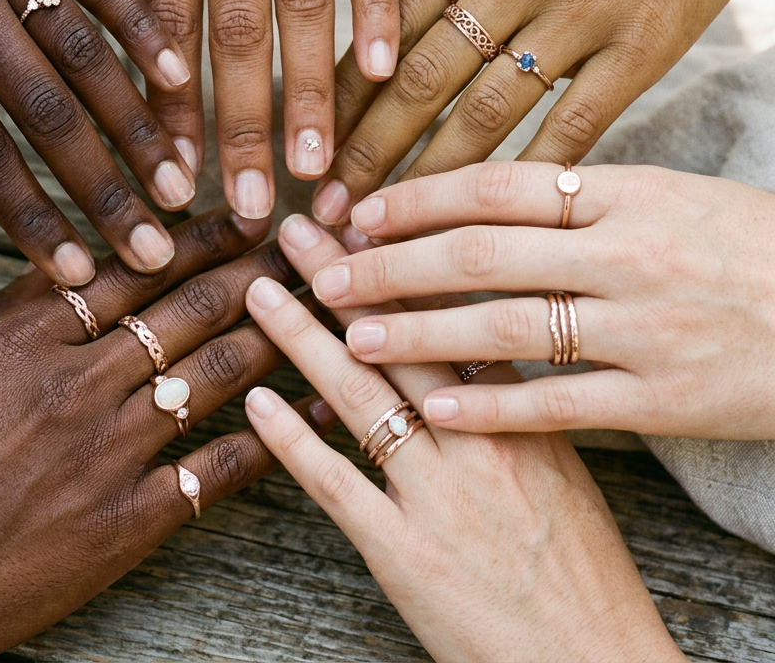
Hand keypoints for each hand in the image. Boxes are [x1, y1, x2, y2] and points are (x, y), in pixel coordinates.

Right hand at [0, 208, 333, 660]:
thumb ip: (10, 311)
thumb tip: (76, 261)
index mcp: (24, 336)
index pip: (134, 265)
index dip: (200, 236)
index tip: (245, 214)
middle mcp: (75, 382)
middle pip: (187, 307)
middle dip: (255, 270)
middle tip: (306, 244)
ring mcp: (104, 452)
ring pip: (212, 373)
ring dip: (276, 334)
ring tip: (322, 305)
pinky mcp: (124, 522)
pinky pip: (217, 469)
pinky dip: (275, 437)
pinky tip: (316, 413)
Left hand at [63, 0, 397, 217]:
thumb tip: (68, 0)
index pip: (160, 14)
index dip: (165, 101)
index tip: (171, 176)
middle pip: (236, 25)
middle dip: (241, 125)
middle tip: (250, 209)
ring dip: (312, 89)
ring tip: (319, 169)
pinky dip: (378, 3)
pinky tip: (386, 70)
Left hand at [241, 215, 681, 661]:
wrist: (588, 661)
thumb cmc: (581, 568)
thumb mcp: (563, 467)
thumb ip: (511, 404)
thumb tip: (463, 347)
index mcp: (523, 415)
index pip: (452, 319)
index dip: (399, 267)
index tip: (360, 225)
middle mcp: (477, 441)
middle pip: (396, 340)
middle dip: (339, 278)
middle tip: (296, 228)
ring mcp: (436, 495)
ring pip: (357, 395)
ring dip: (301, 337)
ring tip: (260, 291)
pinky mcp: (400, 551)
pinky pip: (335, 482)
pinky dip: (290, 440)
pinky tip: (256, 402)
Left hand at [316, 161, 774, 439]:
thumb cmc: (750, 247)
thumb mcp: (669, 195)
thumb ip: (580, 196)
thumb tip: (481, 192)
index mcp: (627, 192)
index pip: (494, 186)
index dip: (417, 199)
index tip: (358, 210)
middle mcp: (627, 254)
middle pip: (480, 256)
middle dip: (391, 266)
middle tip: (325, 275)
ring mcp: (645, 329)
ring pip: (504, 329)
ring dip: (416, 335)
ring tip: (350, 340)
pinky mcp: (664, 401)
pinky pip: (557, 404)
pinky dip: (488, 405)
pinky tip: (430, 407)